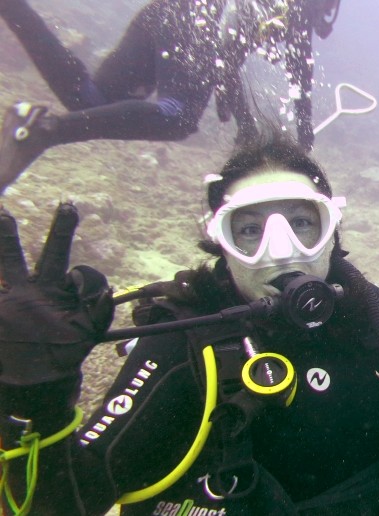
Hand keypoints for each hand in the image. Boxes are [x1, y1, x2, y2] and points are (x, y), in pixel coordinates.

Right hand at [0, 203, 112, 386]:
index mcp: (65, 295)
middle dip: (61, 229)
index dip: (86, 279)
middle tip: (69, 204)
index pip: (79, 273)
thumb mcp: (87, 334)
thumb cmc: (64, 356)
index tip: (81, 282)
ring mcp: (15, 297)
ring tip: (4, 211)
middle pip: (51, 253)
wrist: (34, 384)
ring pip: (10, 259)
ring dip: (5, 236)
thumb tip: (108, 289)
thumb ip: (99, 312)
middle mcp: (40, 289)